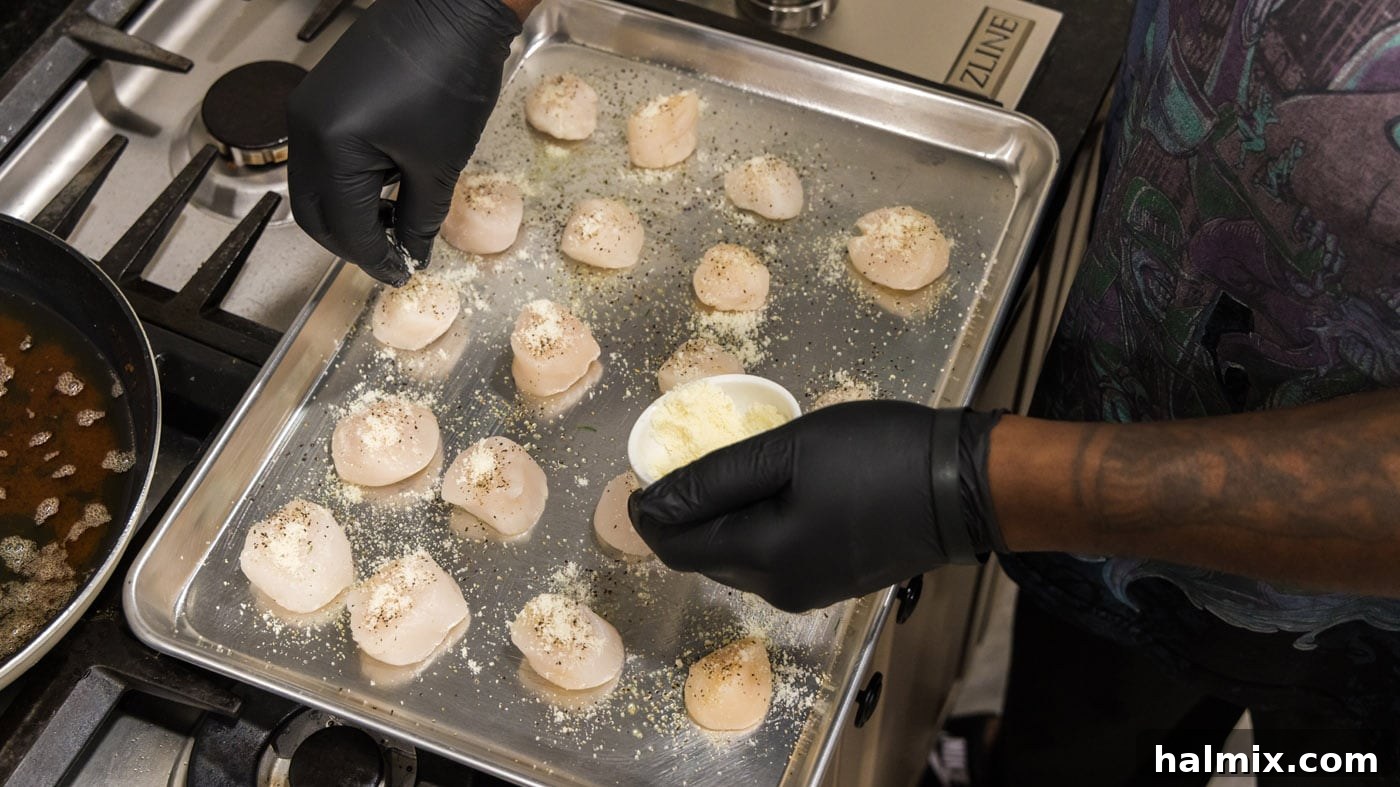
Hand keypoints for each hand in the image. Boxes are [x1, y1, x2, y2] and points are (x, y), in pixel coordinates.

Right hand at [287, 0, 521, 284]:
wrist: (451, 11)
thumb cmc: (450, 76)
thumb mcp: (439, 163)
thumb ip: (422, 218)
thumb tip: (414, 252)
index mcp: (332, 147)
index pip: (345, 228)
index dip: (375, 259)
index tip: (402, 274)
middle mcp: (306, 129)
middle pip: (314, 213)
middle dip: (351, 242)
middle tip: (392, 257)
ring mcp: (308, 111)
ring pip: (315, 187)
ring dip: (349, 213)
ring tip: (396, 224)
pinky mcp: (321, 98)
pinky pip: (322, 157)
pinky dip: (348, 183)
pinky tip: (385, 189)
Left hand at [628, 401, 1003, 611]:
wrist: (966, 486)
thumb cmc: (881, 456)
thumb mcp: (789, 449)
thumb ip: (715, 478)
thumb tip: (653, 500)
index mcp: (765, 558)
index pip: (676, 547)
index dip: (649, 513)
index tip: (642, 475)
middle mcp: (780, 589)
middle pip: (704, 557)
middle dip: (683, 517)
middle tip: (683, 464)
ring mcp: (808, 591)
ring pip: (737, 560)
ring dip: (720, 522)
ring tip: (728, 469)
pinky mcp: (831, 583)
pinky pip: (771, 560)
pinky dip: (754, 529)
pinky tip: (769, 491)